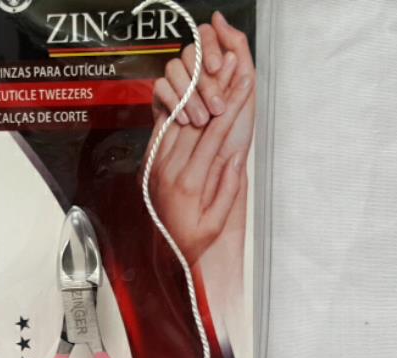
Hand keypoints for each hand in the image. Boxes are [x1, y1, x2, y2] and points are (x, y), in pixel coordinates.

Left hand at [146, 73, 253, 264]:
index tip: (246, 83)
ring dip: (197, 95)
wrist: (164, 253)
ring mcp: (157, 165)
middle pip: (197, 120)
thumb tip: (236, 155)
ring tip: (214, 72)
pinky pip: (163, 131)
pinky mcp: (150, 164)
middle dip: (217, 91)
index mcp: (190, 182)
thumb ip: (228, 188)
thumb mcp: (217, 221)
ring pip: (179, 120)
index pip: (215, 135)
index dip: (232, 106)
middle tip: (232, 65)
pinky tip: (190, 94)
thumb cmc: (195, 240)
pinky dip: (177, 110)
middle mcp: (170, 169)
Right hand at [152, 22, 237, 126]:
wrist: (220, 165)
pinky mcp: (162, 101)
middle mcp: (196, 70)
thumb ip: (238, 48)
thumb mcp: (247, 88)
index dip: (208, 48)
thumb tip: (218, 18)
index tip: (216, 67)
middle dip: (203, 81)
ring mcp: (178, 84)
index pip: (206, 36)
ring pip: (173, 68)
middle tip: (216, 107)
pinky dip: (173, 102)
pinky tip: (184, 119)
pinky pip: (160, 87)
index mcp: (218, 63)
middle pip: (189, 53)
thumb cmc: (236, 132)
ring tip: (201, 120)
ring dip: (188, 93)